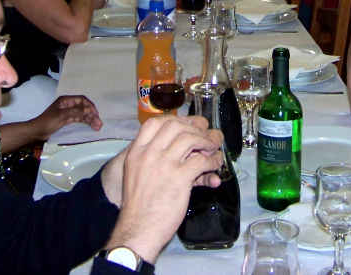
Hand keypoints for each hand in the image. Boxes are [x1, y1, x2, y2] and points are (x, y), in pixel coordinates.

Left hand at [30, 95, 101, 139]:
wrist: (37, 132)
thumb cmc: (47, 121)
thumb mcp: (62, 116)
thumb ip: (76, 111)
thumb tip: (89, 110)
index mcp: (66, 100)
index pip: (82, 100)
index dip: (90, 106)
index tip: (96, 114)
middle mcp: (68, 105)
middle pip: (83, 107)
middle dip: (92, 114)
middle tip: (99, 123)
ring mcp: (68, 113)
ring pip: (82, 114)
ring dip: (90, 120)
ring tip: (98, 127)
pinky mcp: (67, 120)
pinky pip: (79, 119)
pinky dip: (85, 122)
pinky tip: (91, 126)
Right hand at [101, 115, 222, 262]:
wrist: (137, 230)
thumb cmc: (140, 206)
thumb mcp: (139, 175)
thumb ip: (157, 159)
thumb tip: (185, 150)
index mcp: (136, 152)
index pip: (154, 123)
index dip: (175, 120)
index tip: (187, 124)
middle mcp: (149, 154)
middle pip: (175, 125)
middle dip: (194, 127)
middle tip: (205, 134)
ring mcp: (164, 164)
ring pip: (190, 138)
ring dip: (206, 141)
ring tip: (213, 148)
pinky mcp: (179, 178)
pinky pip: (202, 160)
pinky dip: (213, 160)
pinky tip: (215, 164)